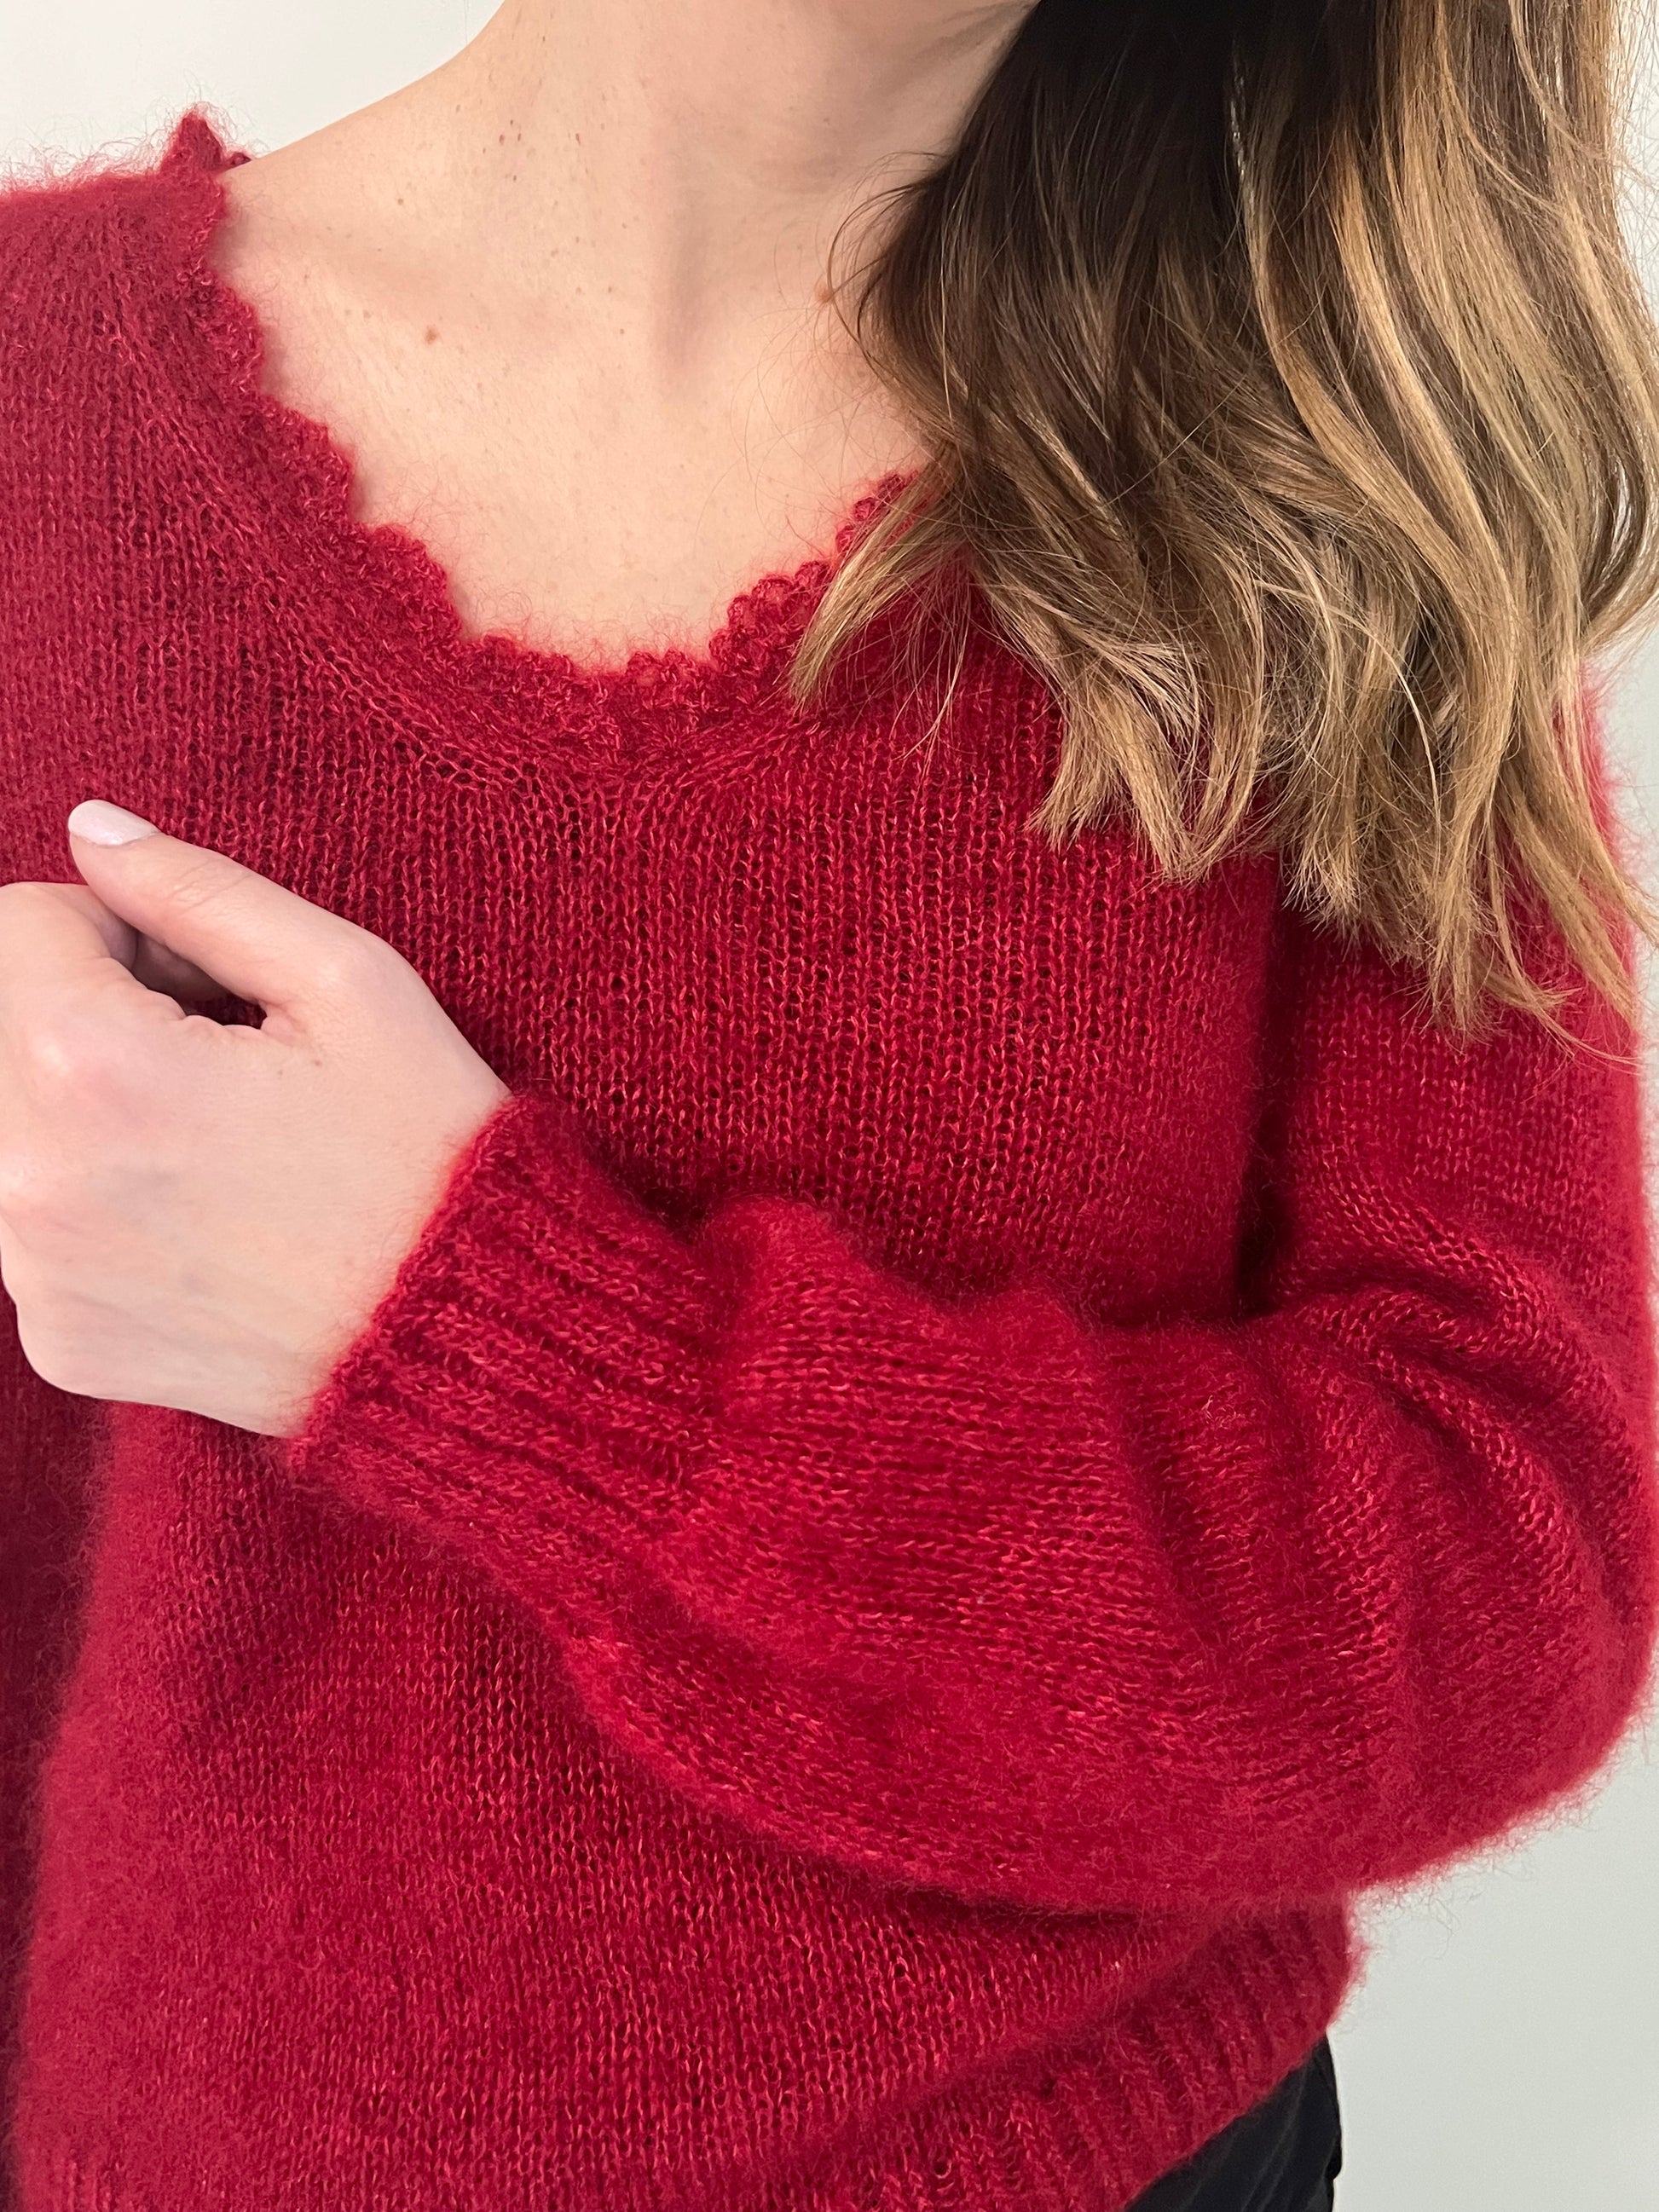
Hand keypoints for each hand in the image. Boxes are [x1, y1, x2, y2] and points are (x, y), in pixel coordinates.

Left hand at [0, 802, 511, 1435]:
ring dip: (86, 1109)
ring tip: (218, 1144)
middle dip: (90, 1014)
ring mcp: (34, 1275)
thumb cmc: (430, 1154)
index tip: (213, 988)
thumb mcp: (348, 982)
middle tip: (220, 1060)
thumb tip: (90, 830)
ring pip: (11, 1124)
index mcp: (94, 1067)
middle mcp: (29, 1178)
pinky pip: (34, 1227)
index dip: (124, 932)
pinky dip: (100, 1206)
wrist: (472, 1343)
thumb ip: (198, 890)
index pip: (17, 924)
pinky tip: (210, 1222)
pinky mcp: (58, 1341)